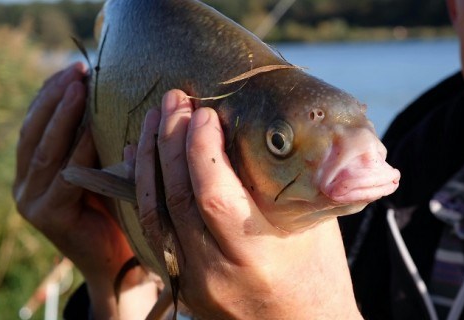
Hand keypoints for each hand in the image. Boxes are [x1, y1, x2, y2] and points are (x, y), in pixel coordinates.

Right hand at [13, 63, 156, 318]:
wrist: (120, 261)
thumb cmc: (118, 210)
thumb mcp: (103, 169)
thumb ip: (97, 142)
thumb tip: (111, 96)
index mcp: (34, 171)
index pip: (37, 124)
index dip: (52, 94)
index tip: (74, 68)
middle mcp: (25, 185)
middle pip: (35, 131)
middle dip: (55, 97)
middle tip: (76, 70)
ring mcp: (32, 200)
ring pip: (45, 149)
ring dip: (62, 115)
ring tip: (78, 87)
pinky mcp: (47, 215)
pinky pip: (65, 174)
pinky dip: (79, 149)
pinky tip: (93, 126)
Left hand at [134, 89, 362, 318]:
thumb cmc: (320, 277)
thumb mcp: (310, 226)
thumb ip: (283, 183)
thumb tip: (261, 129)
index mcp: (257, 257)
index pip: (213, 195)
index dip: (201, 148)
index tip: (203, 112)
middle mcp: (217, 273)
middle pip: (177, 199)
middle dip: (172, 142)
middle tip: (174, 101)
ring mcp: (194, 283)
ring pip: (156, 215)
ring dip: (150, 161)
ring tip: (156, 120)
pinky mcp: (182, 285)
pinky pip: (155, 233)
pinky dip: (145, 192)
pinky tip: (144, 160)